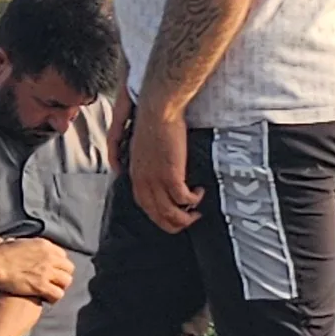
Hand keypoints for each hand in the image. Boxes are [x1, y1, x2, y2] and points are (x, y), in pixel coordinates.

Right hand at [0, 236, 75, 303]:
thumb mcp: (16, 242)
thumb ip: (26, 245)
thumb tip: (18, 245)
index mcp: (44, 245)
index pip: (62, 256)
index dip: (58, 265)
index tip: (51, 272)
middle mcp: (49, 257)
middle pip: (68, 268)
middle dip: (62, 276)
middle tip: (53, 283)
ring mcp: (47, 271)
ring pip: (66, 282)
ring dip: (60, 287)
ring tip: (51, 293)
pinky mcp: (41, 286)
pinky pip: (58, 294)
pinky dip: (54, 298)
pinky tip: (47, 300)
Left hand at [129, 99, 203, 233]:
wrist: (158, 112)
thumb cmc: (154, 125)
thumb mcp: (145, 150)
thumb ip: (148, 166)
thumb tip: (159, 175)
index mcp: (135, 175)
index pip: (144, 205)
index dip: (159, 214)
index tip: (171, 215)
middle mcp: (143, 181)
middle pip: (157, 214)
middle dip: (173, 223)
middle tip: (188, 220)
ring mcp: (156, 180)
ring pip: (170, 212)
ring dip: (185, 217)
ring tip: (196, 213)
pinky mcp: (171, 175)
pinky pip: (183, 198)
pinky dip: (193, 200)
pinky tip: (199, 193)